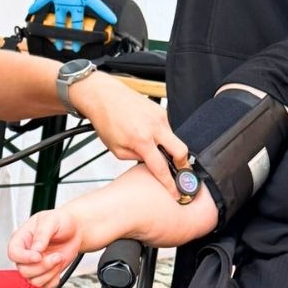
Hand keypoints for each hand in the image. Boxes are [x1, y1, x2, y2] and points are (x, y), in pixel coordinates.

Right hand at [8, 209, 83, 287]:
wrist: (75, 230)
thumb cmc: (61, 221)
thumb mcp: (51, 221)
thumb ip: (42, 234)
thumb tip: (35, 249)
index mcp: (22, 238)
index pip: (14, 253)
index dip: (25, 258)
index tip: (39, 256)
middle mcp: (26, 254)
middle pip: (24, 270)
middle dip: (43, 266)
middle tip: (57, 256)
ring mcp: (35, 265)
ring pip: (34, 280)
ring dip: (50, 272)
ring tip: (59, 258)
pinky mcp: (45, 274)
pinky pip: (44, 286)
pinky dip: (53, 281)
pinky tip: (58, 268)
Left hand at [71, 74, 188, 197]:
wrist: (103, 95)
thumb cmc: (106, 120)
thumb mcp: (116, 149)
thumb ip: (136, 159)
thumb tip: (151, 163)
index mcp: (141, 140)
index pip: (161, 167)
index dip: (170, 183)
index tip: (176, 192)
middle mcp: (155, 127)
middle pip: (181, 151)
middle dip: (183, 166)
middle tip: (180, 174)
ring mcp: (160, 116)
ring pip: (174, 139)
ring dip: (168, 149)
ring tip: (154, 150)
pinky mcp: (160, 110)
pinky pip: (167, 128)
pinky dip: (162, 136)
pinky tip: (149, 135)